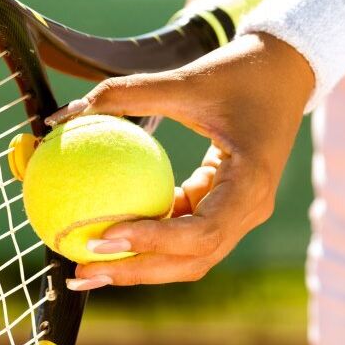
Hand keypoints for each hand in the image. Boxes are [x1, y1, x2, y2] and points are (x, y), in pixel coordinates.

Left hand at [47, 33, 314, 288]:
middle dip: (136, 272)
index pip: (201, 232)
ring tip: (85, 269)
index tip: (105, 236)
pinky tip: (106, 238)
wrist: (283, 73)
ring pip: (187, 259)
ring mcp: (237, 215)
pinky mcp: (222, 210)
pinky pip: (181, 235)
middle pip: (192, 262)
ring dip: (138, 267)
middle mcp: (248, 211)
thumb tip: (60, 116)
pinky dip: (146, 242)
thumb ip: (125, 95)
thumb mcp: (185, 81)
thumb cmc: (239, 73)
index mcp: (250, 186)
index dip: (152, 242)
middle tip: (83, 271)